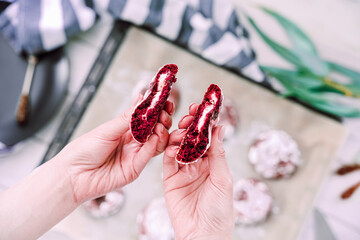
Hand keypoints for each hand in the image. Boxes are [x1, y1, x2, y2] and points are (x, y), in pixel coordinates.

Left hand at [57, 95, 173, 202]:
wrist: (72, 175)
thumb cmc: (84, 150)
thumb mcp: (107, 129)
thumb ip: (128, 118)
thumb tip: (143, 99)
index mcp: (125, 130)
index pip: (146, 117)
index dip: (156, 109)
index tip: (163, 100)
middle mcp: (132, 142)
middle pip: (155, 130)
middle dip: (163, 119)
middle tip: (165, 112)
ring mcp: (135, 156)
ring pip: (156, 143)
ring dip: (162, 133)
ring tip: (161, 125)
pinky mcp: (134, 170)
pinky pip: (148, 156)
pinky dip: (153, 146)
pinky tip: (154, 137)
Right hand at [163, 103, 233, 239]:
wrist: (203, 235)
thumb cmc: (219, 211)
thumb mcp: (223, 179)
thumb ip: (218, 153)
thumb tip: (219, 128)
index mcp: (213, 164)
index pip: (207, 139)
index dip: (205, 124)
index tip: (203, 109)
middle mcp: (198, 165)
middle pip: (191, 140)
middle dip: (190, 126)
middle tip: (189, 116)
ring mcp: (183, 172)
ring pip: (178, 147)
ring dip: (179, 137)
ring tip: (181, 132)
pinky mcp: (170, 180)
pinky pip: (168, 162)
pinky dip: (169, 152)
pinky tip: (172, 148)